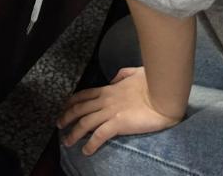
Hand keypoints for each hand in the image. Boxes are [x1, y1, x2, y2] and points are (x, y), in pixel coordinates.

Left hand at [57, 67, 181, 155]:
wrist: (163, 94)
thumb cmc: (153, 84)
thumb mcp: (134, 73)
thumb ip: (122, 75)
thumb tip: (113, 79)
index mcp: (109, 89)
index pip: (84, 94)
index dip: (71, 101)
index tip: (64, 106)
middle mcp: (105, 100)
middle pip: (79, 108)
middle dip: (66, 116)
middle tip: (58, 124)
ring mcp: (110, 112)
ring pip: (85, 122)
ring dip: (74, 133)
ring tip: (67, 142)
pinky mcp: (118, 123)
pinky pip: (100, 135)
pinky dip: (91, 144)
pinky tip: (86, 151)